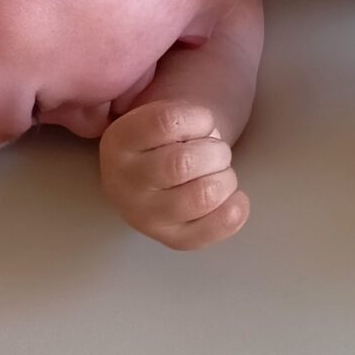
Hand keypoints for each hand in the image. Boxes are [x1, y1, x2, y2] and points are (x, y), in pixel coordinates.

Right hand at [98, 101, 250, 250]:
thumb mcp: (162, 115)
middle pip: (184, 163)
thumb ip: (184, 116)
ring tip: (219, 173)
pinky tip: (235, 198)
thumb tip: (212, 132)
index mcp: (120, 141)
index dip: (200, 119)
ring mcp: (145, 216)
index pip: (167, 122)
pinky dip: (234, 210)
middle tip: (215, 151)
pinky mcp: (171, 239)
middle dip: (216, 151)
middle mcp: (124, 183)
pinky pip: (211, 230)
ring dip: (226, 179)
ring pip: (202, 196)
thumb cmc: (165, 140)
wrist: (151, 176)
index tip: (203, 123)